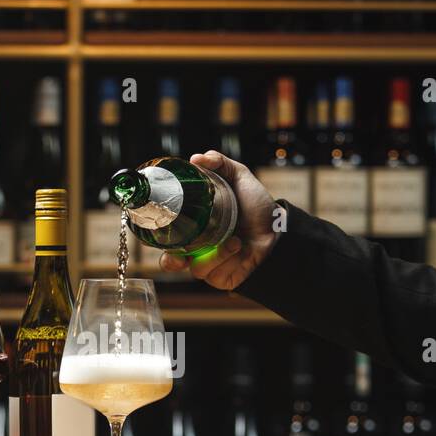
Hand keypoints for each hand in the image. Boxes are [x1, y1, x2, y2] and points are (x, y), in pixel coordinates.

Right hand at [158, 150, 279, 290]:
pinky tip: (238, 249)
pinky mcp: (220, 277)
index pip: (167, 234)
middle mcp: (196, 247)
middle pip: (170, 260)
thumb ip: (220, 163)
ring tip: (233, 242)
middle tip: (180, 255)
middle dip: (171, 260)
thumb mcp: (239, 178)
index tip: (159, 231)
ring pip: (194, 268)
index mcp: (194, 226)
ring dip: (212, 255)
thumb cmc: (256, 206)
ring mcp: (207, 264)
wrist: (278, 231)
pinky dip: (225, 260)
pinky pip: (212, 274)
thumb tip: (196, 158)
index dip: (157, 235)